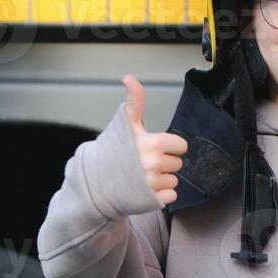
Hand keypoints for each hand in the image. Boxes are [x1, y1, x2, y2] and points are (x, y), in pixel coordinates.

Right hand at [122, 74, 188, 206]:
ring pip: (174, 181)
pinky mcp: (152, 200)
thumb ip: (135, 100)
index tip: (155, 148)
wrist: (96, 180)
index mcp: (152, 143)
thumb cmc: (114, 150)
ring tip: (143, 176)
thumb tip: (129, 77)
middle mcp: (154, 164)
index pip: (180, 146)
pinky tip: (146, 189)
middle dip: (164, 163)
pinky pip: (171, 197)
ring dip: (162, 180)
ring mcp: (153, 184)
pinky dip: (161, 195)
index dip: (169, 147)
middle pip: (177, 164)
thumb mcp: (126, 123)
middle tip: (145, 163)